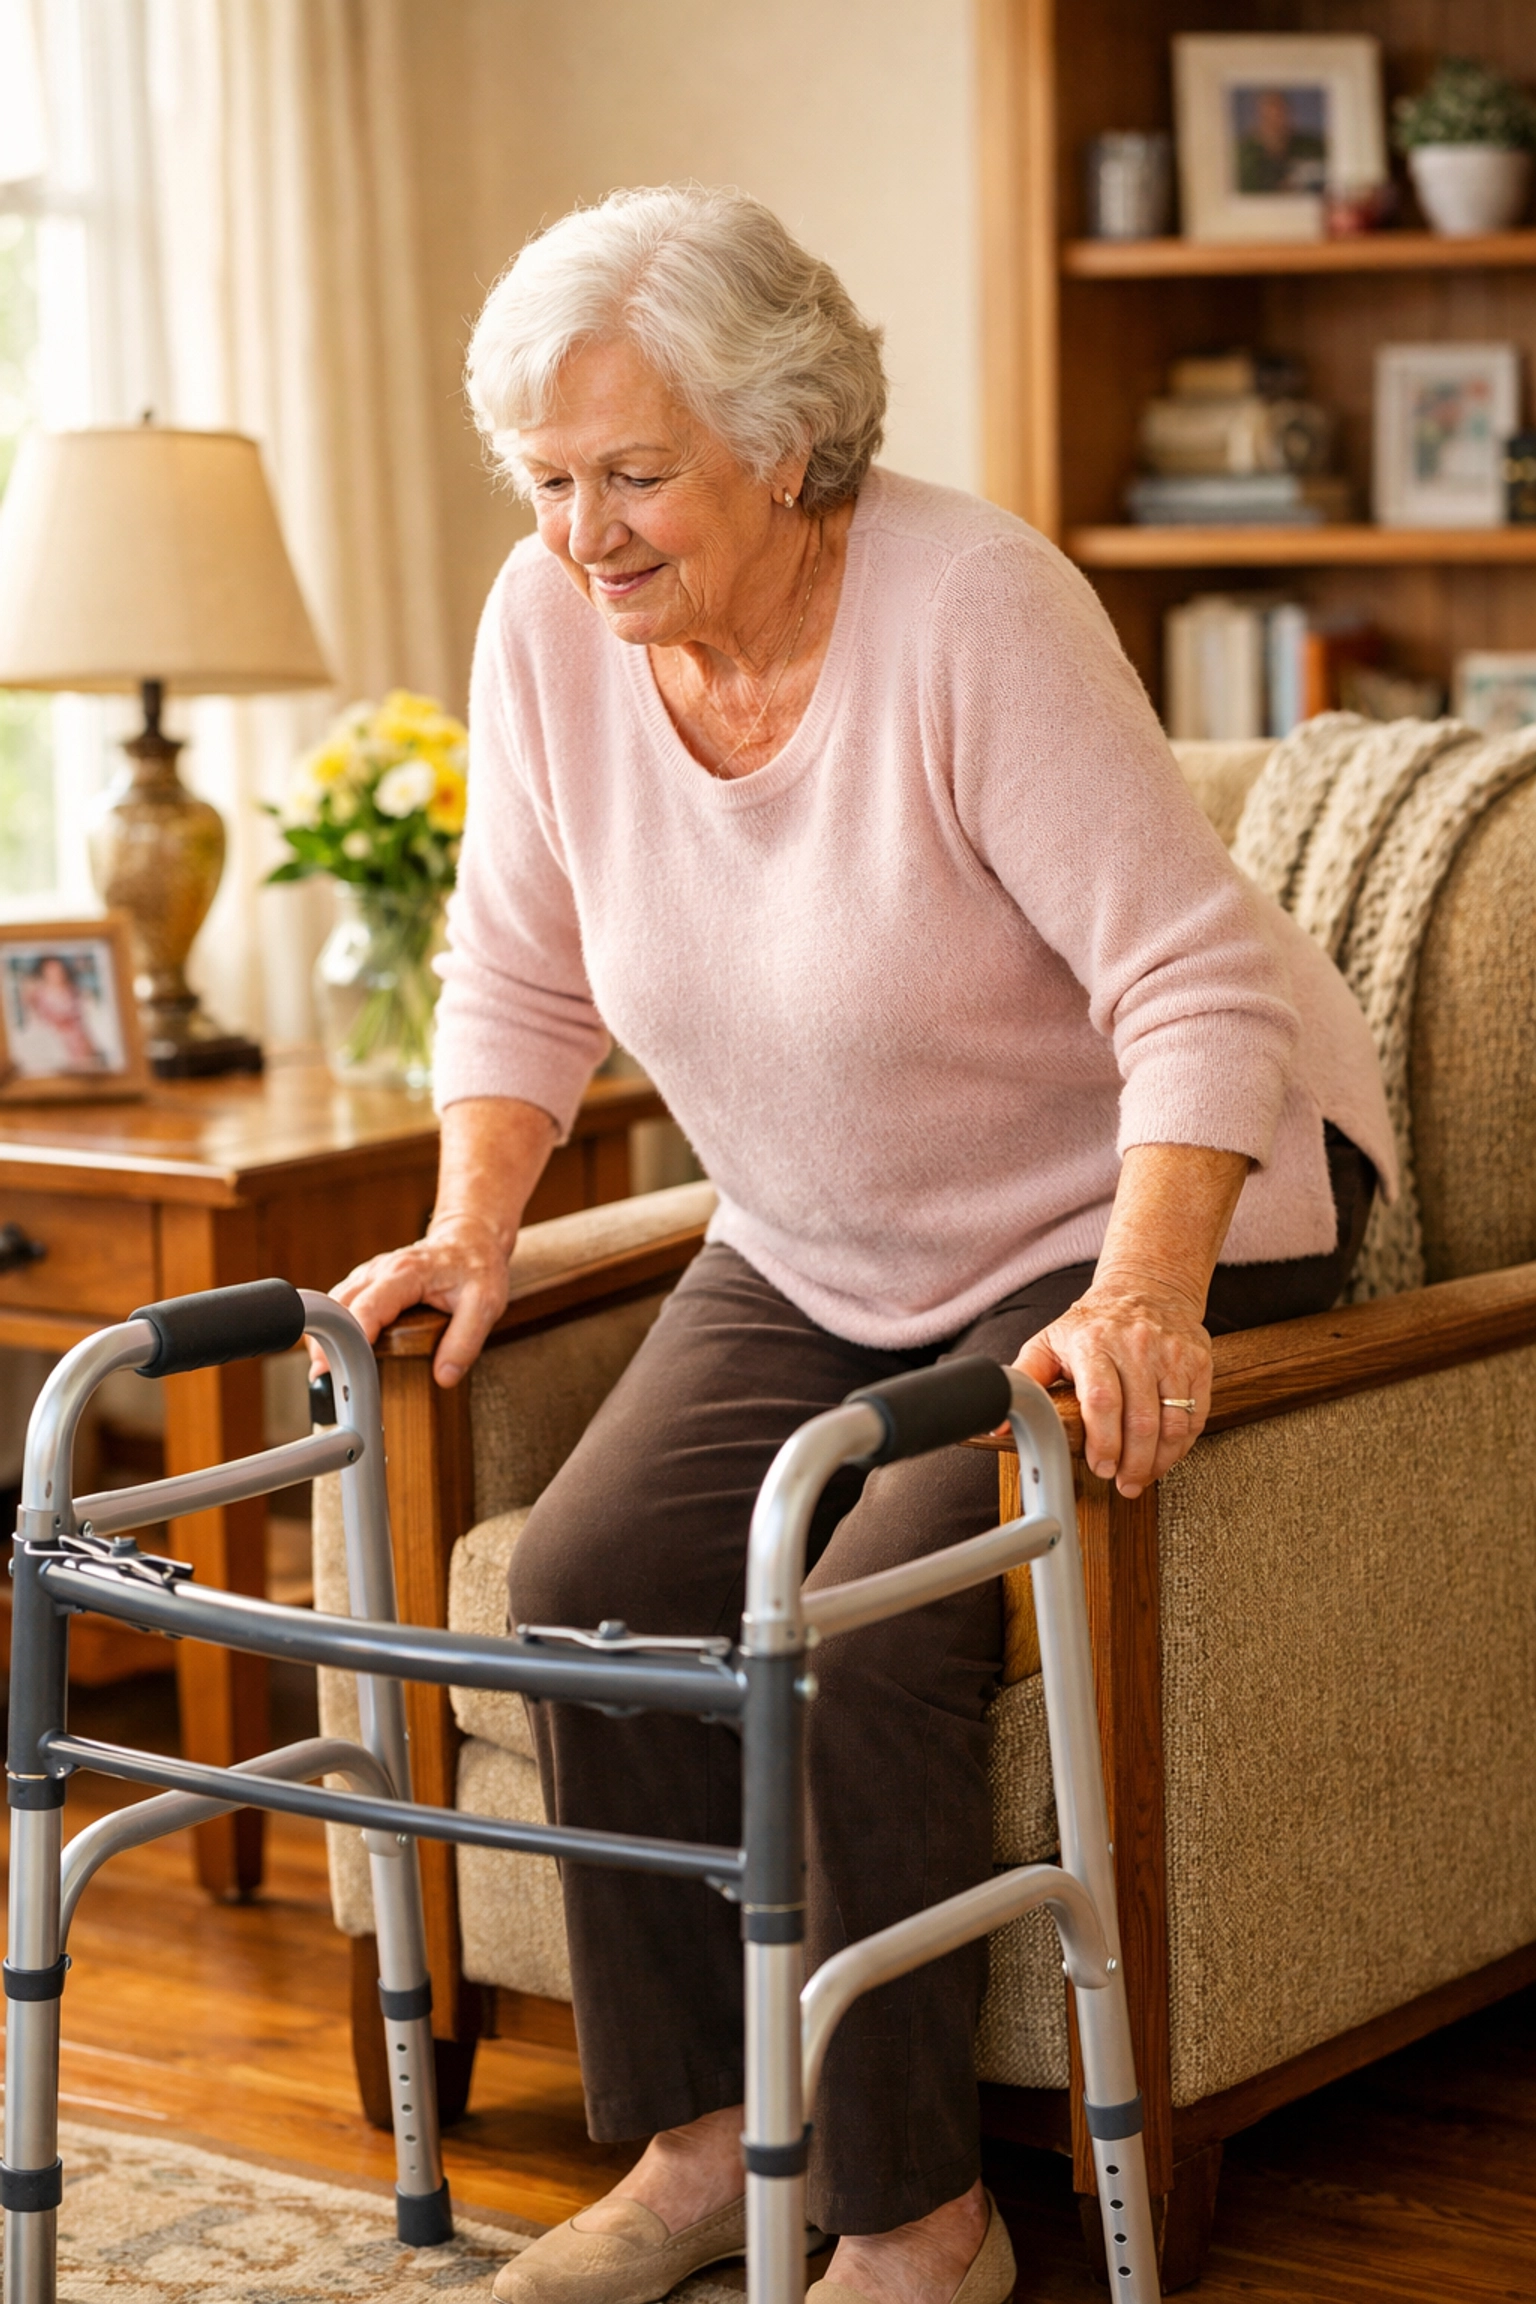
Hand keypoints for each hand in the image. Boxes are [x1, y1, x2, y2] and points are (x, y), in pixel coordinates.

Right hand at [325, 1215, 513, 1388]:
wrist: (469, 1239)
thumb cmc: (477, 1268)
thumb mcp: (485, 1304)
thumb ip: (465, 1341)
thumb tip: (444, 1377)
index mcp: (406, 1273)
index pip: (369, 1305)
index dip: (354, 1334)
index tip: (345, 1362)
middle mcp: (379, 1270)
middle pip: (339, 1304)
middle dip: (329, 1340)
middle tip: (325, 1375)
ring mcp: (369, 1274)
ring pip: (333, 1303)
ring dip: (326, 1333)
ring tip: (327, 1369)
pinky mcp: (366, 1282)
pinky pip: (340, 1303)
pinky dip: (333, 1326)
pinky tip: (337, 1351)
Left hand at [1011, 1280, 1211, 1497]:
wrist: (1146, 1288)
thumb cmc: (1093, 1324)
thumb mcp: (1050, 1342)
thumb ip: (1025, 1380)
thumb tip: (999, 1422)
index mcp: (1093, 1342)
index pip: (1102, 1400)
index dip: (1103, 1442)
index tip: (1100, 1467)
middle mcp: (1136, 1346)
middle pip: (1140, 1419)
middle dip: (1132, 1462)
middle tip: (1123, 1482)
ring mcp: (1171, 1354)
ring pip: (1172, 1421)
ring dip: (1159, 1460)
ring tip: (1143, 1476)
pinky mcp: (1197, 1361)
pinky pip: (1195, 1414)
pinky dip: (1181, 1444)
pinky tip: (1165, 1455)